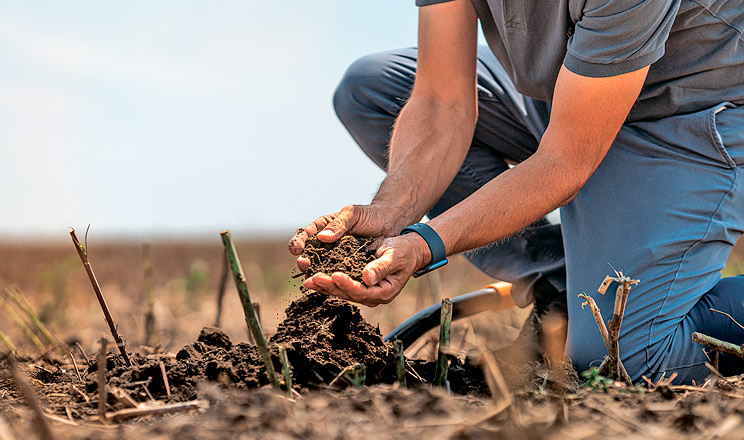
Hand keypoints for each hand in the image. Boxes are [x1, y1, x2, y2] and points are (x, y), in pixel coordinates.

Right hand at [288, 205, 397, 272]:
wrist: (388, 225)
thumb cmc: (369, 215)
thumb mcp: (353, 214)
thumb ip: (339, 224)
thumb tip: (322, 237)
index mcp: (323, 227)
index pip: (305, 235)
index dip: (298, 242)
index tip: (296, 249)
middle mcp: (326, 243)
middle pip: (309, 254)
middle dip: (304, 261)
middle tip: (304, 264)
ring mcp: (335, 256)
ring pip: (320, 267)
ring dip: (315, 273)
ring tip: (313, 278)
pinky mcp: (346, 267)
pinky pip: (336, 275)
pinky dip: (331, 281)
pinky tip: (329, 286)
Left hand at [302, 233, 431, 306]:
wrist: (408, 250)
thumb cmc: (404, 251)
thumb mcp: (394, 256)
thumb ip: (381, 267)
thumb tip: (367, 278)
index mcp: (384, 292)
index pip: (362, 292)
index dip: (347, 285)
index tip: (334, 275)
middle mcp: (373, 295)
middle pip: (348, 294)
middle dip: (330, 286)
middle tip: (313, 278)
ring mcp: (365, 291)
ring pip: (342, 292)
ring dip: (325, 286)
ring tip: (308, 280)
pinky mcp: (359, 285)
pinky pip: (341, 286)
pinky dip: (328, 281)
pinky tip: (314, 277)